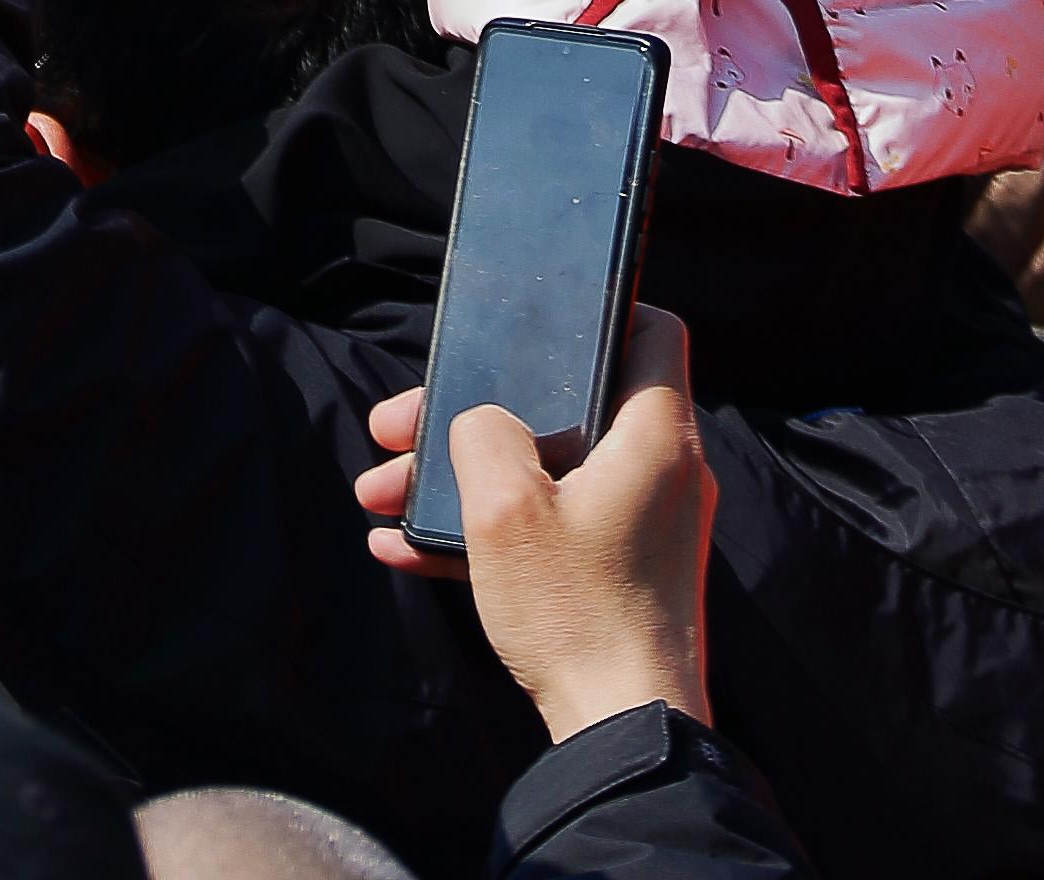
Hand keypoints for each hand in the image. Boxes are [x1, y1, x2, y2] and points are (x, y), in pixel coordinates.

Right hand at [351, 309, 712, 737]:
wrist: (620, 731)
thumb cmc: (575, 610)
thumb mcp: (504, 506)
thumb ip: (482, 434)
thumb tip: (482, 423)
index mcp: (656, 436)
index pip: (652, 330)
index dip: (596, 311)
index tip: (526, 325)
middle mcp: (662, 474)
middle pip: (564, 408)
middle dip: (471, 416)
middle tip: (396, 429)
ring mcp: (643, 528)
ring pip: (544, 473)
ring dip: (461, 478)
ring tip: (381, 496)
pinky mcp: (622, 576)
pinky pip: (549, 530)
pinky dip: (487, 531)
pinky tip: (405, 549)